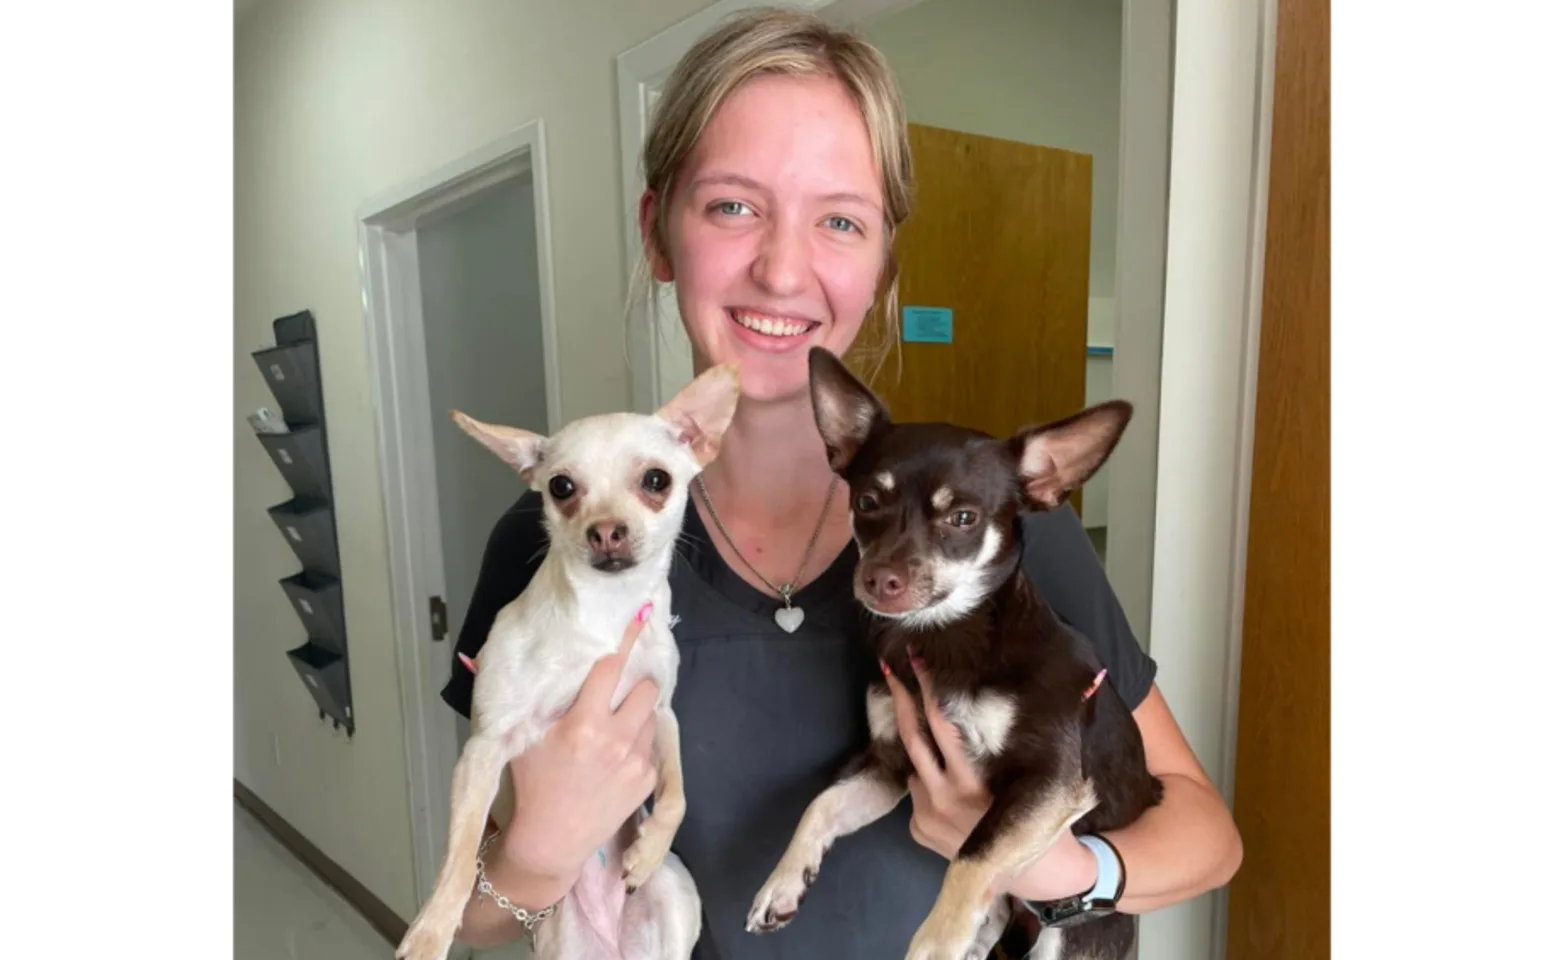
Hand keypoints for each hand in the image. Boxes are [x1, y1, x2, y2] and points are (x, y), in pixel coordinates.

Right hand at [493, 602, 660, 887]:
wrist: (551, 842)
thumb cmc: (531, 786)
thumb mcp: (519, 740)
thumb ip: (512, 697)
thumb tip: (473, 655)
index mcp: (582, 723)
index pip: (612, 667)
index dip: (626, 639)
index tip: (639, 615)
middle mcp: (615, 738)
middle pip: (645, 687)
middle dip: (635, 682)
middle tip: (619, 686)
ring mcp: (636, 760)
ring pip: (651, 714)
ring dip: (637, 711)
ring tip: (615, 721)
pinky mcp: (647, 779)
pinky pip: (651, 743)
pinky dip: (638, 739)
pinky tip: (617, 751)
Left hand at [885, 654, 1099, 900]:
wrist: (1042, 875)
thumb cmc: (1042, 814)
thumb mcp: (1034, 773)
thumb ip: (1025, 738)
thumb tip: (1076, 683)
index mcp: (975, 780)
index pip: (941, 722)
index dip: (926, 688)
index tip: (916, 659)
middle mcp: (945, 797)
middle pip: (913, 736)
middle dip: (902, 699)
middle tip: (892, 669)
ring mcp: (928, 816)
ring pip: (913, 766)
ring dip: (923, 750)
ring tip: (935, 739)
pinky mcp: (919, 831)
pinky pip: (916, 794)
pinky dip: (927, 784)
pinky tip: (948, 790)